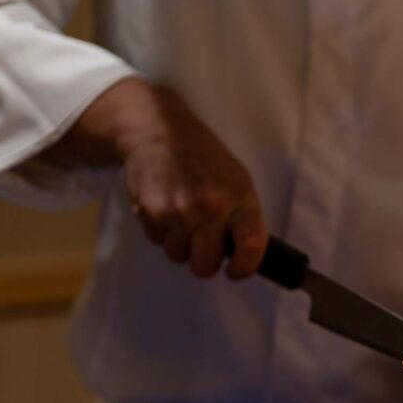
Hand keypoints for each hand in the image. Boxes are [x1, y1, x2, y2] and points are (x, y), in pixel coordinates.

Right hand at [46, 77, 265, 278]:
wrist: (160, 131)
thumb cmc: (205, 160)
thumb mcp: (238, 182)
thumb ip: (244, 218)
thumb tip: (246, 255)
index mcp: (240, 200)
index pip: (251, 246)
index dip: (244, 268)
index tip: (236, 271)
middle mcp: (210, 208)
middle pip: (205, 265)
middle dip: (203, 261)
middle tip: (202, 246)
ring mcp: (179, 211)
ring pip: (178, 256)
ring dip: (179, 244)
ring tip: (182, 217)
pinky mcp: (151, 212)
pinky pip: (157, 241)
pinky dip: (161, 231)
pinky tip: (165, 207)